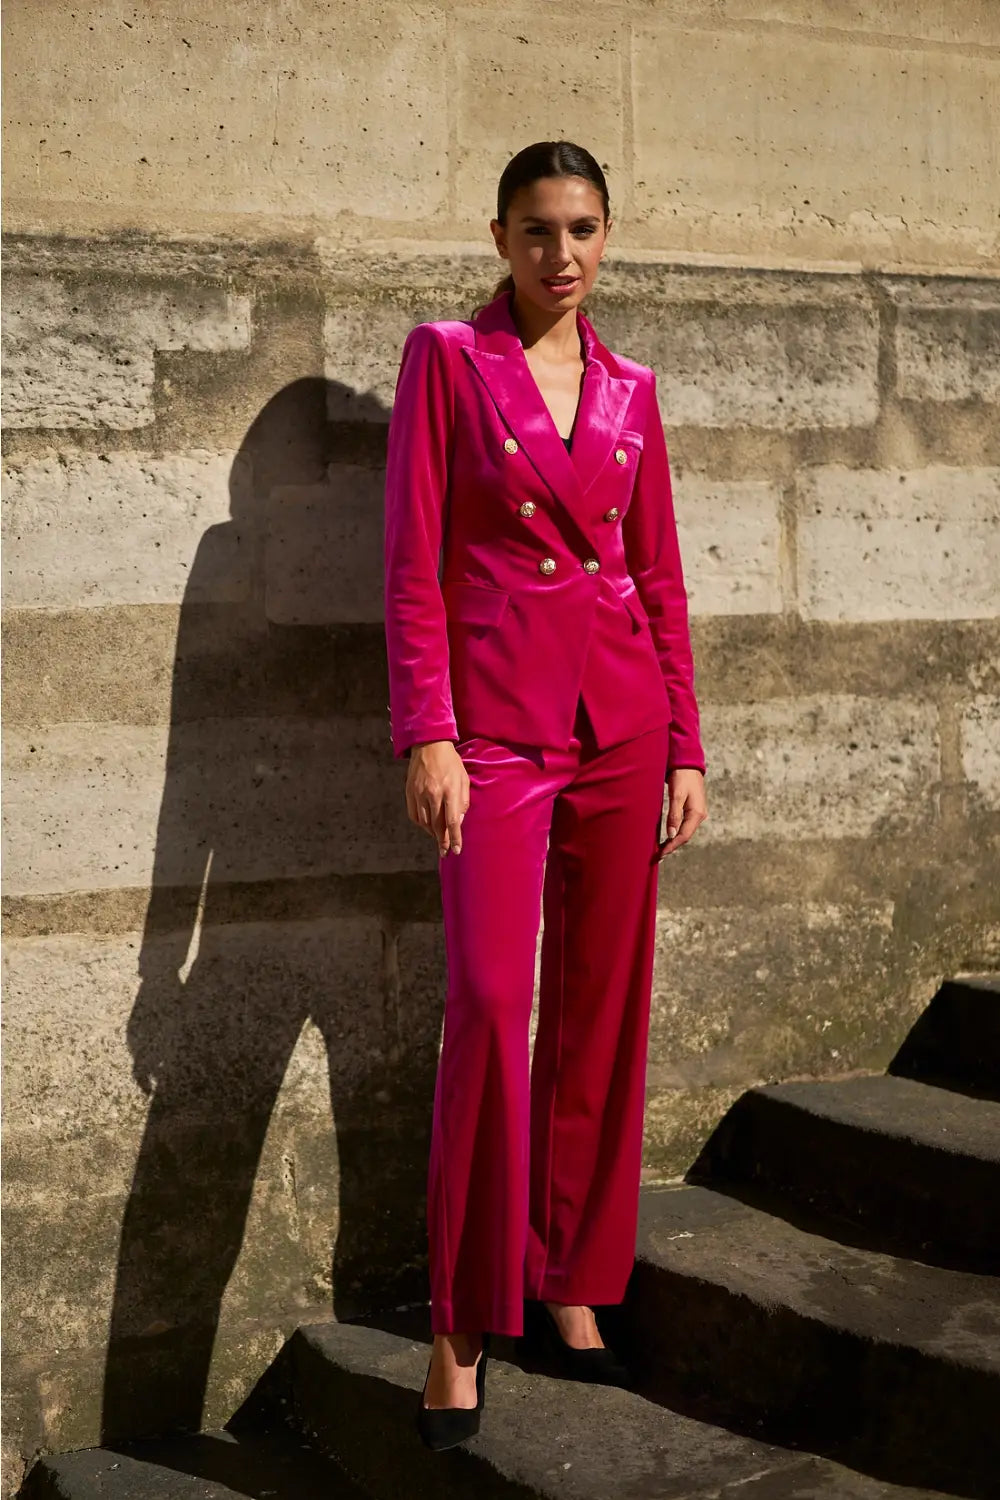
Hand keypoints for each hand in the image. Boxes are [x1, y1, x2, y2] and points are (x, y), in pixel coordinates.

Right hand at [406, 741, 469, 856]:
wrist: (429, 745)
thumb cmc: (450, 762)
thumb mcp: (463, 779)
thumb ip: (463, 801)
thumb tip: (458, 821)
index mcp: (449, 790)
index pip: (452, 821)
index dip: (454, 839)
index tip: (456, 850)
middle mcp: (433, 794)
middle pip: (437, 825)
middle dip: (442, 841)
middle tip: (445, 851)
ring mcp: (419, 793)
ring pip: (424, 822)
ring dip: (432, 833)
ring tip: (438, 837)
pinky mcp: (410, 792)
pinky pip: (414, 815)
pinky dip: (421, 823)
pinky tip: (427, 825)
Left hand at [657, 768, 706, 859]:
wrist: (688, 762)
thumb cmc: (682, 776)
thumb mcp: (677, 795)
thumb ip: (674, 815)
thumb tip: (671, 834)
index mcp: (697, 813)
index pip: (684, 836)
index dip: (672, 846)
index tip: (660, 854)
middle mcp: (699, 815)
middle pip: (685, 836)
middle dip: (672, 846)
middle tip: (658, 855)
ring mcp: (697, 812)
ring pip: (685, 831)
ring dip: (674, 840)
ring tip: (661, 849)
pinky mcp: (692, 809)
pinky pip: (684, 825)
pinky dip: (676, 832)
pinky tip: (668, 836)